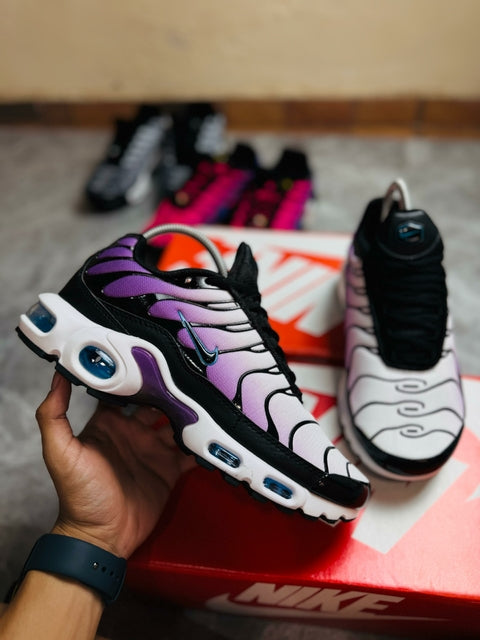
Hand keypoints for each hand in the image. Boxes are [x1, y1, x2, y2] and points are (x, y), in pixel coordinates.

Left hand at [36, 372, 194, 557]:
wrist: (102, 536)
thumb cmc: (79, 495)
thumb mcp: (60, 453)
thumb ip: (53, 416)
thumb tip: (57, 377)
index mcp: (108, 425)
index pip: (123, 392)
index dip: (136, 376)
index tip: (152, 358)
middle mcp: (133, 433)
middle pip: (156, 404)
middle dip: (170, 390)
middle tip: (187, 375)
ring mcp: (153, 451)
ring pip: (177, 424)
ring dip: (190, 412)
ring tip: (206, 399)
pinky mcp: (169, 470)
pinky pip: (190, 452)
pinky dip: (203, 442)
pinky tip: (215, 430)